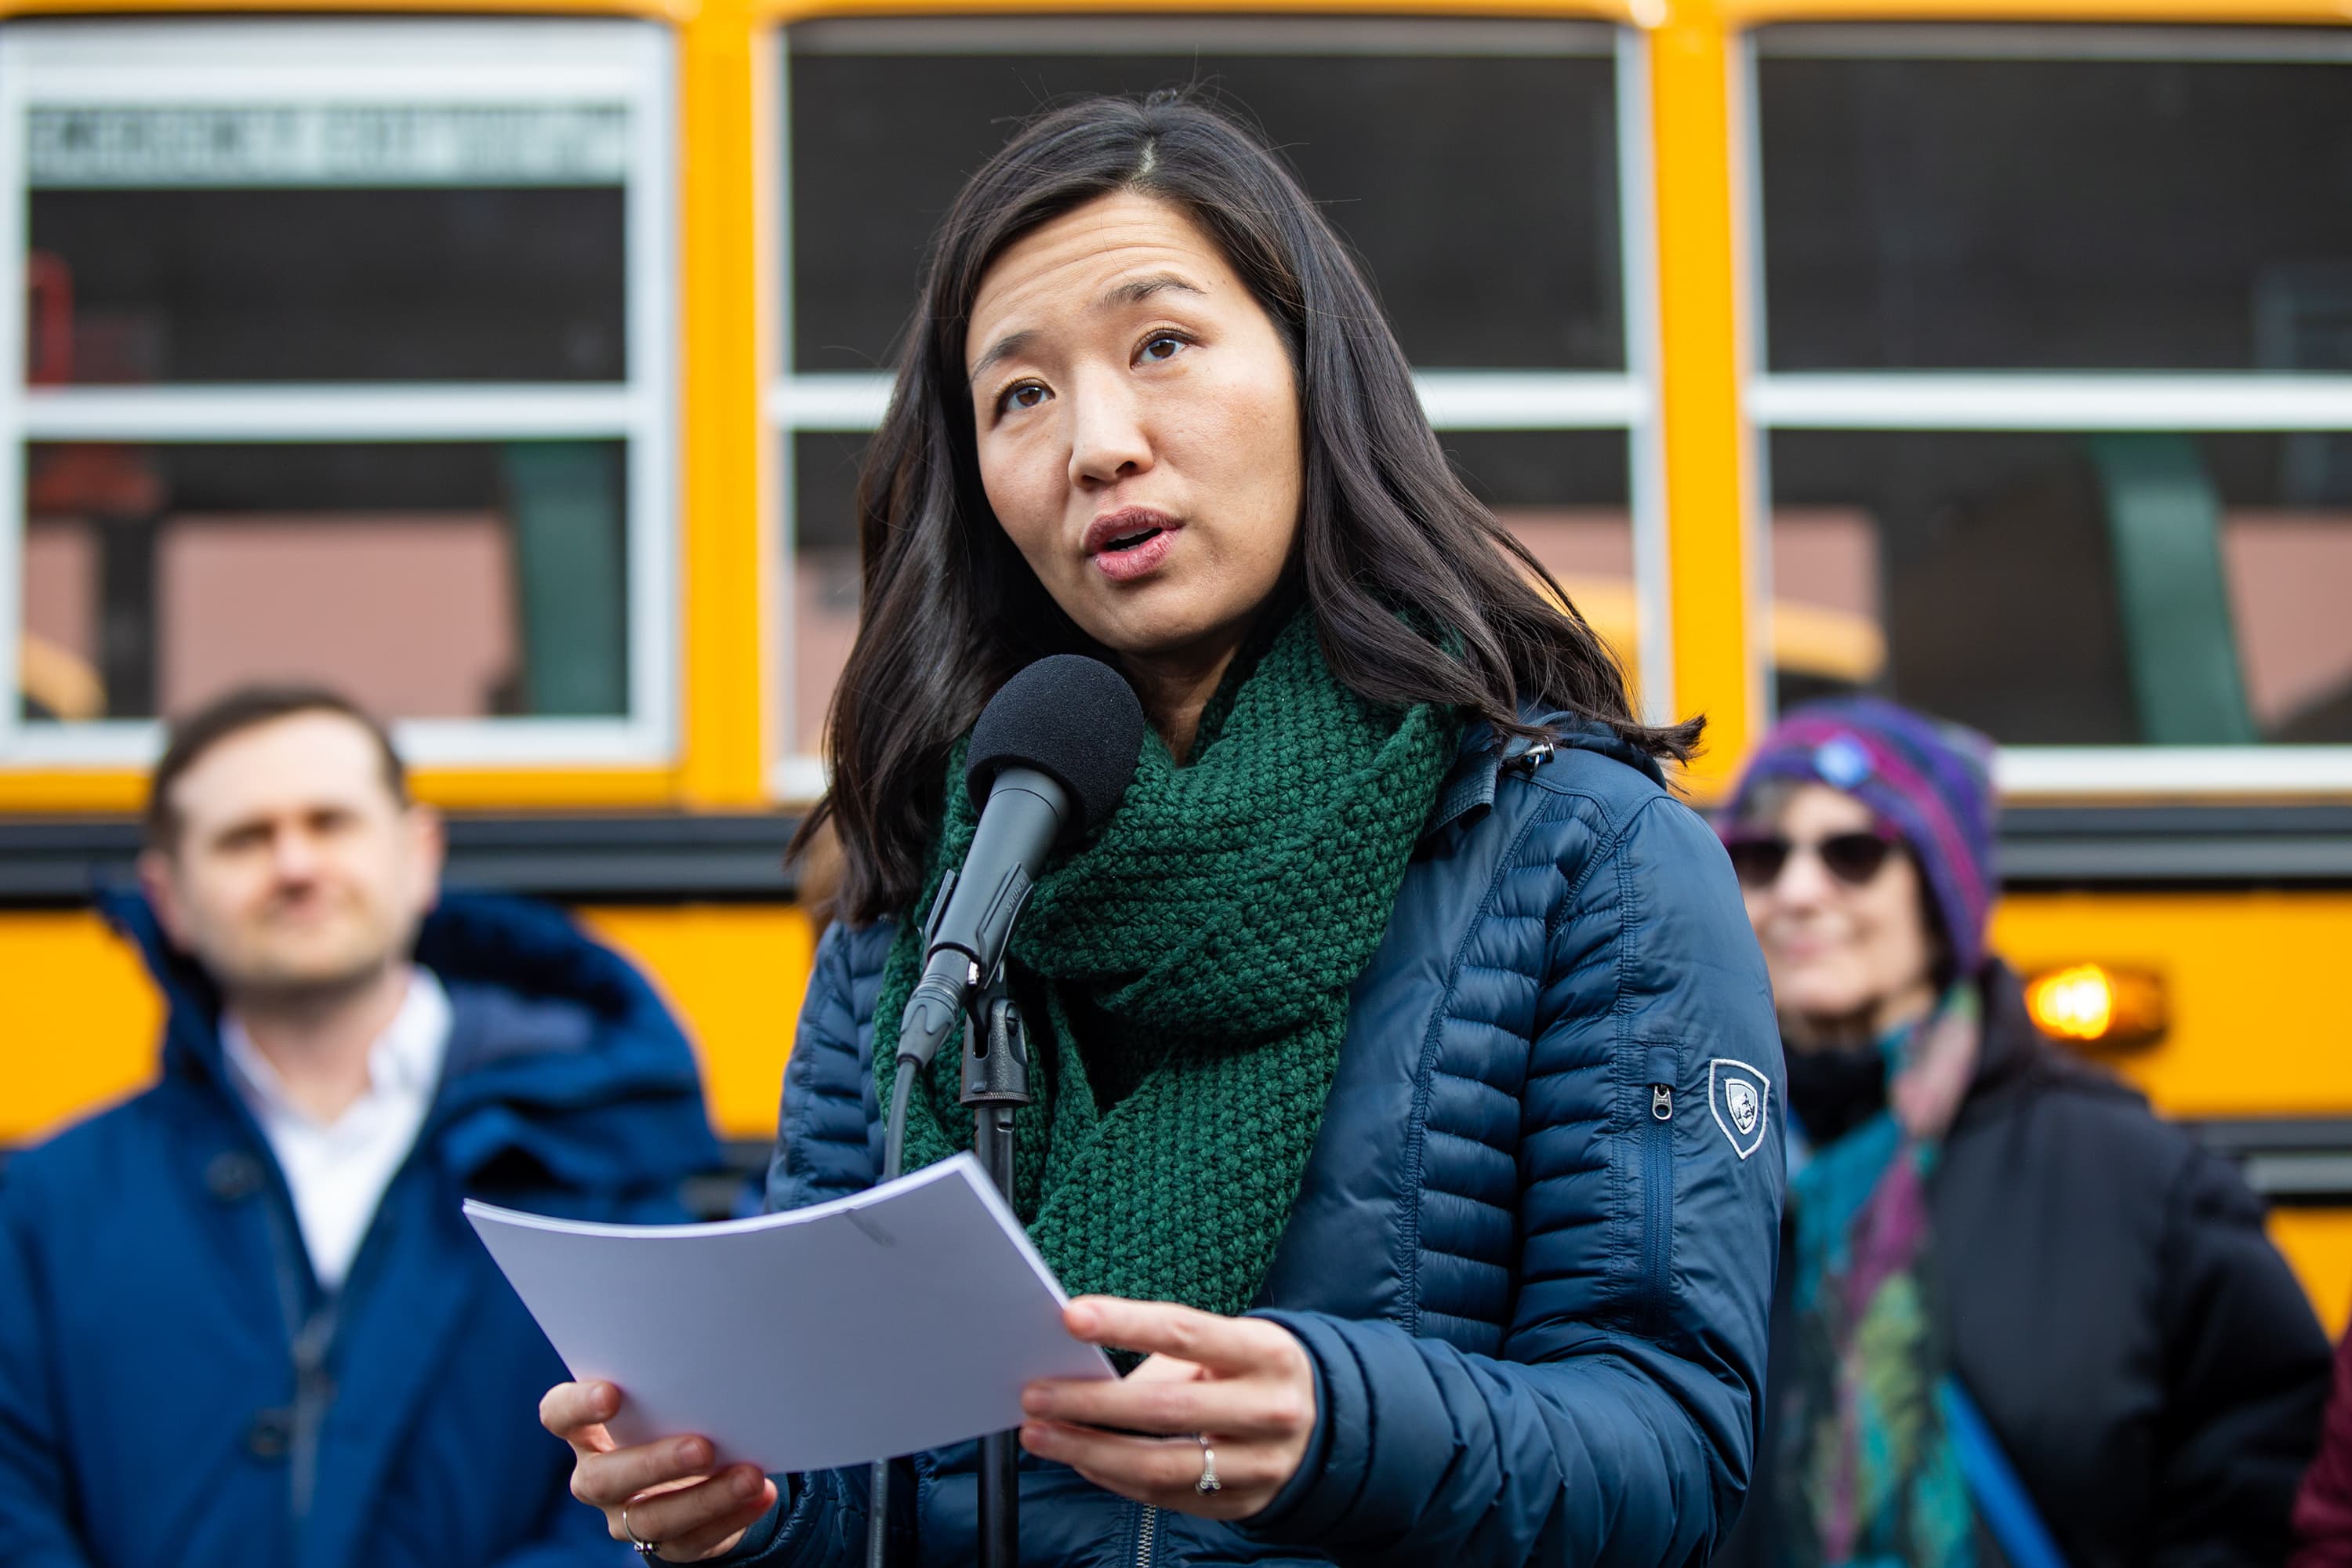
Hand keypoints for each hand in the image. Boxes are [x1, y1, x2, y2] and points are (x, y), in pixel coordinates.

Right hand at [540, 1380, 777, 1560]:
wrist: (695, 1467)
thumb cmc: (676, 1410)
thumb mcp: (668, 1395)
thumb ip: (674, 1383)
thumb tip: (721, 1361)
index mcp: (587, 1429)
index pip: (559, 1415)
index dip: (578, 1407)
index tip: (612, 1394)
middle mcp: (597, 1476)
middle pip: (604, 1479)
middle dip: (654, 1463)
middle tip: (702, 1448)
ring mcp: (624, 1516)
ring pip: (652, 1517)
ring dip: (706, 1497)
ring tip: (750, 1476)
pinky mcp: (664, 1544)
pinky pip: (692, 1540)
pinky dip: (731, 1517)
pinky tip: (759, 1495)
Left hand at [1017, 1296, 1316, 1519]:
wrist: (1325, 1427)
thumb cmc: (1255, 1371)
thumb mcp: (1232, 1346)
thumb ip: (1169, 1358)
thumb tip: (1089, 1372)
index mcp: (1265, 1353)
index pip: (1185, 1332)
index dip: (1125, 1323)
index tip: (1070, 1317)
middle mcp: (1268, 1410)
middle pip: (1165, 1409)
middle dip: (1091, 1403)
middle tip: (1036, 1394)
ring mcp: (1259, 1465)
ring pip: (1160, 1466)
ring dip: (1089, 1451)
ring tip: (1041, 1435)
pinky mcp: (1242, 1504)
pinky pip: (1165, 1495)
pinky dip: (1115, 1478)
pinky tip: (1081, 1459)